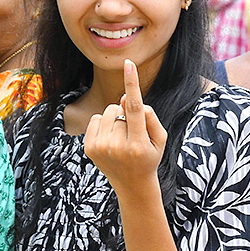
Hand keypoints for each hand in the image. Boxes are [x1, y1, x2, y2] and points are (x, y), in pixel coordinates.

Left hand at [84, 59, 166, 192]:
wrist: (132, 185)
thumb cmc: (149, 156)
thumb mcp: (160, 138)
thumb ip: (148, 116)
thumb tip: (125, 97)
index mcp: (138, 143)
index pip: (135, 108)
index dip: (132, 84)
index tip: (129, 65)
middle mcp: (117, 146)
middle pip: (118, 107)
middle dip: (125, 113)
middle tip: (132, 135)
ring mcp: (101, 148)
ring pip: (107, 112)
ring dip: (114, 119)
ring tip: (121, 138)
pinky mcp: (89, 148)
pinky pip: (95, 120)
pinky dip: (103, 125)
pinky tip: (110, 140)